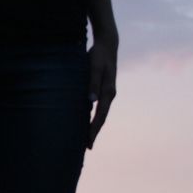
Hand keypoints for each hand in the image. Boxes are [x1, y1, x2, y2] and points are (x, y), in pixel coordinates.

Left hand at [86, 33, 116, 149]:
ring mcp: (107, 93)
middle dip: (94, 132)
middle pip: (101, 118)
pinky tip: (84, 121)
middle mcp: (109, 95)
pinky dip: (91, 116)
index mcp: (108, 92)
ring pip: (100, 114)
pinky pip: (97, 107)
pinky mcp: (102, 90)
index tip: (88, 143)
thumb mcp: (94, 67)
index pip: (100, 116)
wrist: (108, 44)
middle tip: (86, 147)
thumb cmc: (99, 55)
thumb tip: (91, 102)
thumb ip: (92, 83)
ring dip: (93, 126)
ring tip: (85, 138)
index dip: (94, 130)